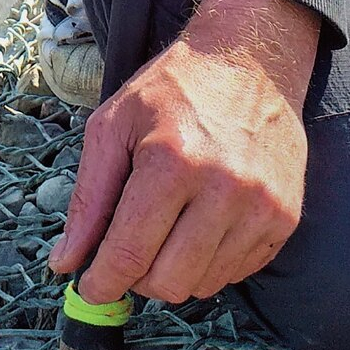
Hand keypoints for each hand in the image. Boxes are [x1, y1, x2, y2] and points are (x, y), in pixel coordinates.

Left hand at [47, 0, 319, 305]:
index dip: (103, 282)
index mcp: (171, 161)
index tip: (90, 289)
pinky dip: (209, 263)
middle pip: (168, 281)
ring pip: (203, 285)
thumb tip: (65, 263)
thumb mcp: (113, 125)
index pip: (130, 252)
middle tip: (128, 252)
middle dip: (137, 278)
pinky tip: (199, 225)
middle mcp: (223, 189)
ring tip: (166, 229)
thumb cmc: (173, 89)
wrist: (250, 61)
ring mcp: (260, 207)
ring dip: (174, 271)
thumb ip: (88, 198)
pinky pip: (237, 273)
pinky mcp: (284, 218)